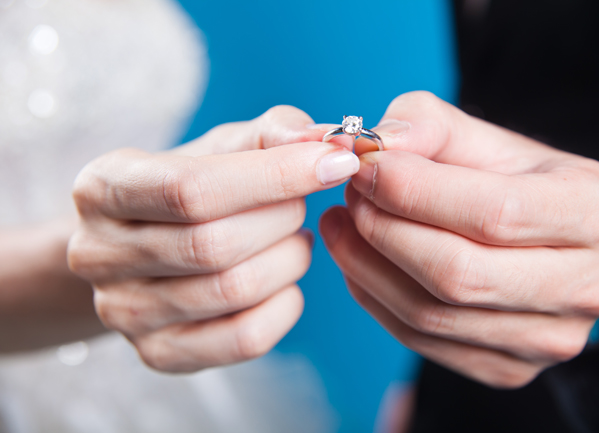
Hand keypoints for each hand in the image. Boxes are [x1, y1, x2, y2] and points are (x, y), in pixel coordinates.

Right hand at [68, 106, 359, 371]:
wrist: (145, 246)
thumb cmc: (189, 187)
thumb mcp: (220, 148)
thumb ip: (272, 134)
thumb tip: (329, 142)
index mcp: (103, 187)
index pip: (191, 190)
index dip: (276, 176)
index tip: (338, 163)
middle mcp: (98, 255)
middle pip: (215, 245)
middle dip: (282, 218)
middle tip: (298, 205)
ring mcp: (124, 313)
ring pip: (235, 291)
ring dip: (288, 259)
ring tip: (291, 238)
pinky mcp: (158, 352)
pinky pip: (245, 339)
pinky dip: (285, 307)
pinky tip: (284, 282)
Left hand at [320, 92, 598, 387]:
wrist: (551, 240)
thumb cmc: (516, 181)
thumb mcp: (482, 137)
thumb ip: (427, 127)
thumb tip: (366, 147)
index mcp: (592, 212)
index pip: (493, 213)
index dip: (414, 191)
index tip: (364, 167)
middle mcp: (584, 286)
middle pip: (457, 274)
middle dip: (383, 230)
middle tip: (349, 195)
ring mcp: (548, 338)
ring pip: (430, 314)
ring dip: (365, 266)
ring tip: (341, 223)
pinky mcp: (508, 367)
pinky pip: (421, 340)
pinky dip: (375, 297)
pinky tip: (359, 260)